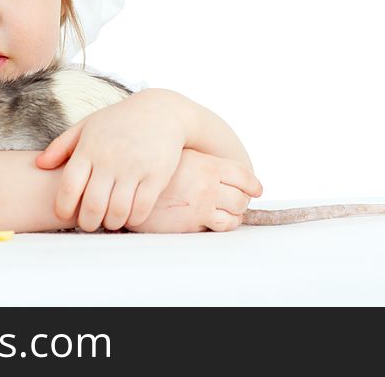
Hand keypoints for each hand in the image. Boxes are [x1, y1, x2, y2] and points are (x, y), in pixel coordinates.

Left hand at [35, 90, 185, 231]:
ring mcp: (135, 167)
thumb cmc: (119, 121)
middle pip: (93, 205)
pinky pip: (142, 208)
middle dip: (88, 223)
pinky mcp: (157, 174)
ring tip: (109, 221)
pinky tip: (130, 216)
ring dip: (111, 223)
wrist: (161, 110)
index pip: (69, 186)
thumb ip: (61, 145)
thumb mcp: (88, 125)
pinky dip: (133, 219)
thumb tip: (39, 164)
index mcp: (90, 148)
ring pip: (118, 211)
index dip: (64, 208)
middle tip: (89, 224)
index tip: (64, 215)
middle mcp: (110, 158)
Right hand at [124, 148, 261, 232]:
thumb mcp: (178, 158)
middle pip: (242, 197)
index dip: (252, 184)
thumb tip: (219, 170)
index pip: (242, 174)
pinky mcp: (193, 222)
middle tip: (234, 204)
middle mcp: (208, 182)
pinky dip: (221, 225)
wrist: (128, 186)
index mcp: (206, 163)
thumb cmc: (151, 170)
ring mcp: (202, 203)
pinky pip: (220, 226)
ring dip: (233, 216)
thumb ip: (200, 163)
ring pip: (235, 214)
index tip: (256, 189)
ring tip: (223, 215)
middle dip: (241, 202)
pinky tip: (210, 222)